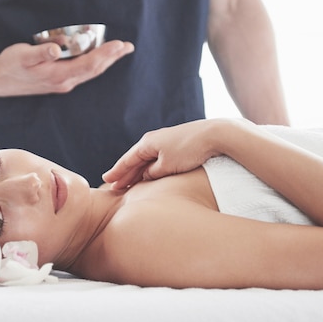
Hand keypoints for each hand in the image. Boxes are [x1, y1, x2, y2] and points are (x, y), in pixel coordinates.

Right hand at [0, 40, 133, 96]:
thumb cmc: (10, 66)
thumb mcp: (22, 56)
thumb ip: (40, 53)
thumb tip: (57, 50)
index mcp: (58, 76)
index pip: (88, 64)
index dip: (105, 54)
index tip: (119, 45)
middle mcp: (64, 82)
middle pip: (94, 69)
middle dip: (112, 58)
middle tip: (128, 46)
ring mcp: (63, 82)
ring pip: (90, 71)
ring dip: (106, 61)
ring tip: (119, 50)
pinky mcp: (59, 80)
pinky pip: (83, 71)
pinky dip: (94, 62)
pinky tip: (99, 57)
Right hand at [103, 119, 239, 189]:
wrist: (215, 135)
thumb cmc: (190, 151)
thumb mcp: (167, 166)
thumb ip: (152, 173)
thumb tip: (146, 175)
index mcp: (147, 143)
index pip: (127, 160)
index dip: (117, 172)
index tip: (107, 180)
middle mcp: (154, 140)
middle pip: (135, 160)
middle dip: (125, 174)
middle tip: (114, 186)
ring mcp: (165, 141)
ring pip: (147, 160)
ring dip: (138, 172)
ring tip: (129, 183)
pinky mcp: (177, 145)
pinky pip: (158, 158)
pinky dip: (151, 168)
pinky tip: (150, 175)